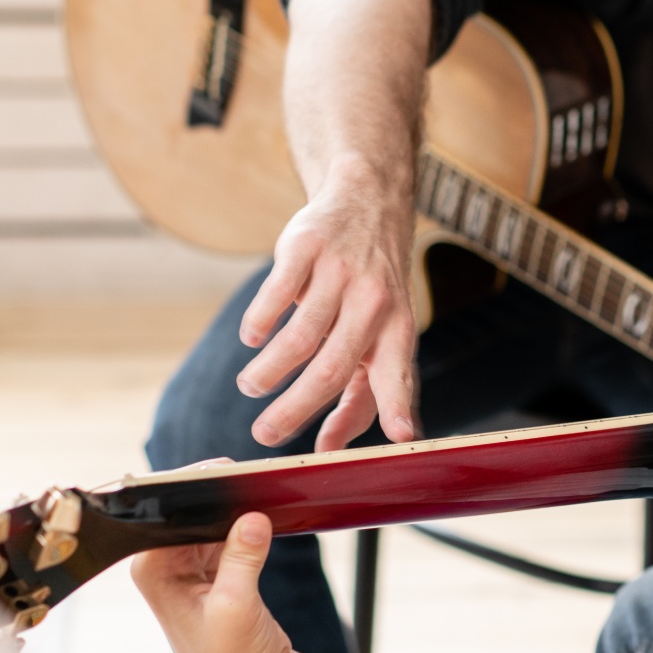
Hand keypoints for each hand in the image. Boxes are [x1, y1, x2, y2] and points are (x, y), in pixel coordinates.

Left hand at [133, 510, 533, 652]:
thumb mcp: (237, 607)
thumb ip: (242, 558)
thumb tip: (252, 517)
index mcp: (152, 572)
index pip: (161, 513)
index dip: (188, 487)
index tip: (217, 467)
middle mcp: (164, 567)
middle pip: (184, 511)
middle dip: (213, 493)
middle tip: (242, 471)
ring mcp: (189, 568)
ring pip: (208, 519)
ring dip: (231, 507)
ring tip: (255, 487)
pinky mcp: (215, 571)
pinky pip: (226, 533)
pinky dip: (243, 524)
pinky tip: (261, 512)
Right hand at [236, 178, 420, 450]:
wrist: (370, 203)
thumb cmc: (373, 291)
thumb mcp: (383, 336)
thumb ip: (363, 394)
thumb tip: (331, 450)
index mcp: (398, 330)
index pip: (398, 374)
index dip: (398, 406)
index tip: (401, 436)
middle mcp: (374, 302)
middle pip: (331, 368)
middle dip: (294, 409)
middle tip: (264, 435)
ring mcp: (340, 272)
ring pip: (299, 336)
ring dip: (268, 371)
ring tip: (251, 387)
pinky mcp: (307, 246)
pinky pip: (276, 293)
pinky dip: (258, 323)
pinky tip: (252, 339)